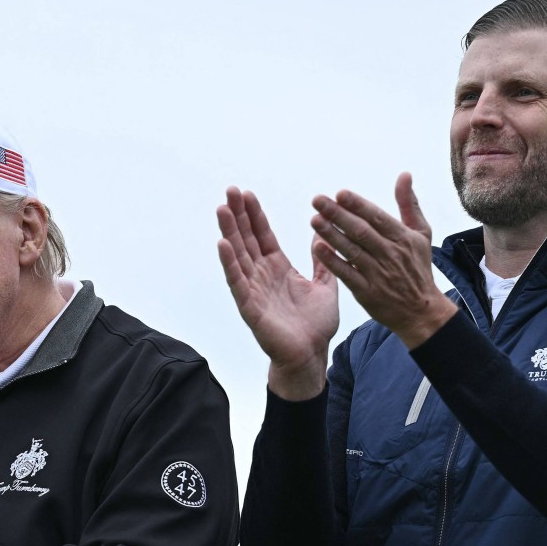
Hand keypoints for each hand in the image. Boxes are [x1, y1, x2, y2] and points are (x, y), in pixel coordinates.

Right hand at [217, 186, 339, 399]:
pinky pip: (238, 282)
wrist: (311, 355)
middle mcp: (262, 276)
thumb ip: (322, 262)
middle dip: (238, 215)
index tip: (246, 193)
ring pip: (238, 256)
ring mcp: (254, 290)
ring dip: (229, 232)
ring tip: (222, 209)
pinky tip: (223, 244)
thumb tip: (324, 236)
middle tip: (229, 190)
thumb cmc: (316, 325)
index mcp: (279, 268)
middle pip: (246, 239)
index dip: (254, 214)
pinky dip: (230, 263)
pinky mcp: (250, 307)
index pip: (262, 235)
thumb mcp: (325, 286)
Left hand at [310, 173, 455, 347]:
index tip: (339, 193)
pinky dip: (333, 261)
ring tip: (314, 219)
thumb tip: (404, 175)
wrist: (421, 311)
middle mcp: (391, 254)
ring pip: (352, 251)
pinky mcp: (368, 293)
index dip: (357, 205)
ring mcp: (379, 274)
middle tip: (317, 200)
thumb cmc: (418, 268)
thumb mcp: (421, 234)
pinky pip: (347, 274)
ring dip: (332, 234)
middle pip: (361, 231)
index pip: (377, 217)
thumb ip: (409, 204)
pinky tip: (317, 247)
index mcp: (403, 238)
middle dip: (338, 214)